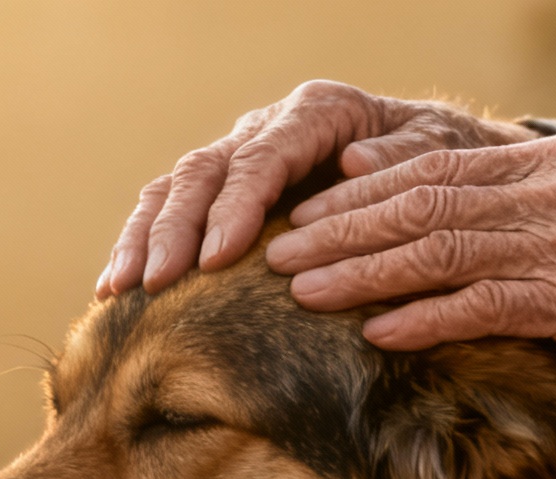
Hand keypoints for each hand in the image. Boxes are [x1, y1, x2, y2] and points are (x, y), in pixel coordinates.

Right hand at [96, 80, 535, 298]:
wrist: (433, 160)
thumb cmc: (440, 163)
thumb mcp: (440, 154)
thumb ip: (405, 161)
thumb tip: (357, 162)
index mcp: (318, 113)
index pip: (263, 157)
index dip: (235, 206)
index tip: (217, 257)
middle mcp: (269, 129)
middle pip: (207, 171)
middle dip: (177, 228)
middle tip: (160, 283)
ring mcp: (241, 157)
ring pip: (175, 187)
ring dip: (144, 238)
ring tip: (120, 289)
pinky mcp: (227, 191)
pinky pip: (171, 209)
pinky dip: (142, 244)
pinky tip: (115, 288)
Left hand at [263, 129, 555, 407]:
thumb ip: (547, 199)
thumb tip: (477, 212)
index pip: (443, 166)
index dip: (369, 187)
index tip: (314, 202)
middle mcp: (554, 193)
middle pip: (422, 202)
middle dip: (342, 227)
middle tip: (279, 248)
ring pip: (437, 249)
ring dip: (360, 272)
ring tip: (299, 291)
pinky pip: (482, 308)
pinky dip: (423, 320)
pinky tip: (375, 334)